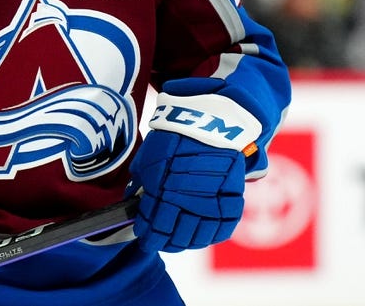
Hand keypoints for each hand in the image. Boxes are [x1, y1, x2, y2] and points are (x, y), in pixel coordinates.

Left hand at [128, 131, 244, 253]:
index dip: (148, 237)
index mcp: (161, 194)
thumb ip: (140, 185)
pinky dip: (210, 236)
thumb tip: (133, 203)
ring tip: (178, 239)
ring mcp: (210, 205)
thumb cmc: (173, 137)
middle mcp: (186, 203)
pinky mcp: (231, 202)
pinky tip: (201, 234)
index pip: (153, 228)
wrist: (207, 122)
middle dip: (164, 242)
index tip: (145, 237)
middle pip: (174, 238)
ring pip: (197, 238)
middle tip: (160, 240)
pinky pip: (221, 230)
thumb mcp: (147, 158)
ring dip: (185, 242)